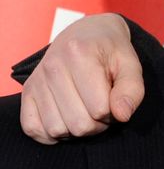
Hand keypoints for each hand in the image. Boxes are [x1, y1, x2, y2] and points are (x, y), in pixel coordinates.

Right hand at [20, 14, 143, 143]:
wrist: (86, 34)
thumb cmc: (111, 52)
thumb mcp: (131, 65)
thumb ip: (132, 91)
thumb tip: (122, 116)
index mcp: (79, 55)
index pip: (100, 109)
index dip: (114, 112)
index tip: (115, 100)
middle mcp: (52, 66)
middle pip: (79, 124)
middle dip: (98, 124)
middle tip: (102, 108)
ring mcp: (36, 80)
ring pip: (57, 130)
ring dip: (76, 130)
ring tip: (85, 110)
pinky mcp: (27, 91)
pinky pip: (32, 128)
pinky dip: (50, 134)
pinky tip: (65, 120)